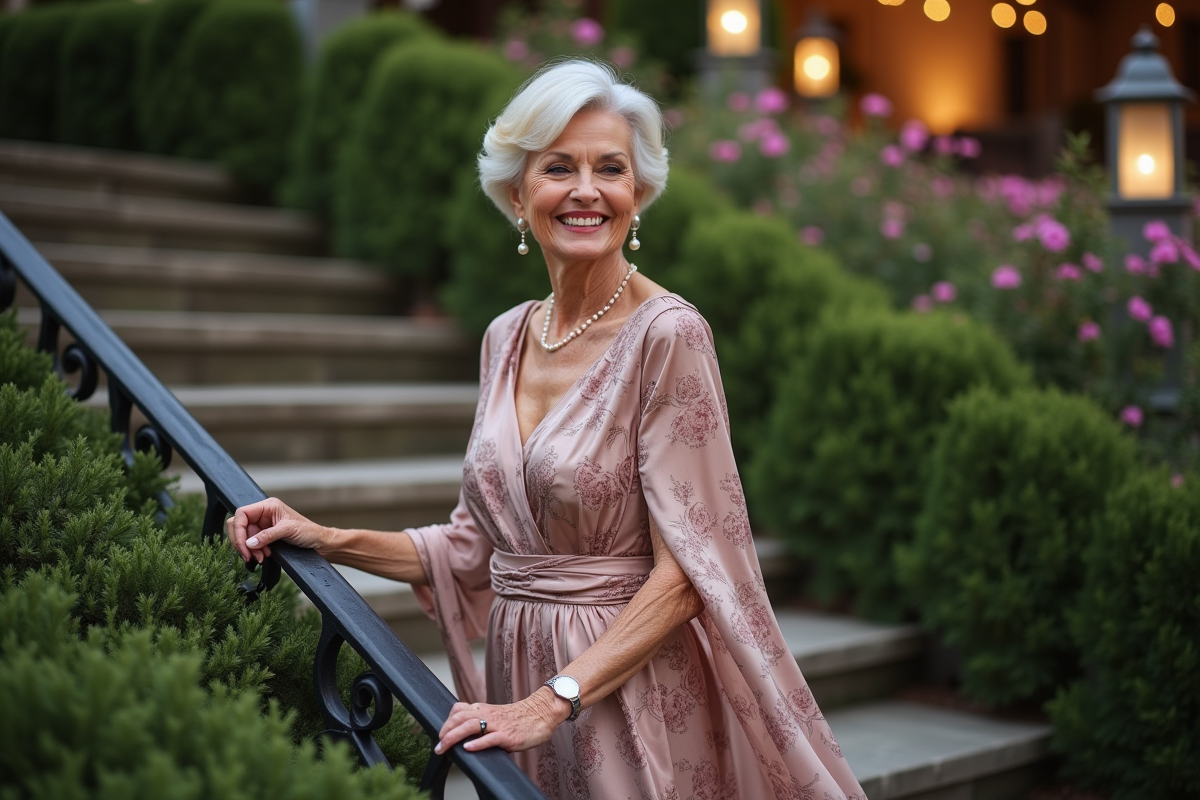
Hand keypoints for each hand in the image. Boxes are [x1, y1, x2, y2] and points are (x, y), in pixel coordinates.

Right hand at [225, 497, 329, 563]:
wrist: (319, 544)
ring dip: (250, 550)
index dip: (239, 530)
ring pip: (244, 538)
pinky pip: (251, 545)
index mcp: (268, 506)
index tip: (243, 546)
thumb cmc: (309, 531)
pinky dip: (255, 552)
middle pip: (240, 526)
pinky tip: (264, 556)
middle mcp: (263, 514)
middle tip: (250, 556)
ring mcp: (263, 526)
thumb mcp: (288, 530)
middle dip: (243, 542)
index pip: (242, 514)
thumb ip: (267, 536)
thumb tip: (249, 543)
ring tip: (262, 557)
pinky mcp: (265, 537)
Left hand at [435, 688, 566, 754]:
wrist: (542, 713)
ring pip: (471, 725)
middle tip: (438, 745)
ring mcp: (498, 725)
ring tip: (445, 746)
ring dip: (454, 736)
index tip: (441, 734)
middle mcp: (488, 715)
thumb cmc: (519, 718)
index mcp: (484, 709)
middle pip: (460, 717)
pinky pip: (490, 738)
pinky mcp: (509, 736)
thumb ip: (482, 721)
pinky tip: (468, 748)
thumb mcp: (496, 715)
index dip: (447, 721)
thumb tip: (465, 735)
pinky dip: (477, 743)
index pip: (459, 710)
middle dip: (445, 731)